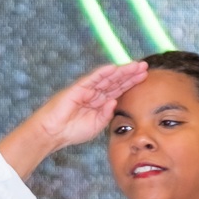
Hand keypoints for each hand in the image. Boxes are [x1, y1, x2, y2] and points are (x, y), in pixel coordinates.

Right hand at [0, 61, 148, 178]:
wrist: (53, 133)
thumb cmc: (72, 131)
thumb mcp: (96, 125)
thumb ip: (106, 114)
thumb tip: (115, 101)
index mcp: (100, 102)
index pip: (118, 90)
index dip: (131, 83)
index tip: (145, 77)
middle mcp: (95, 93)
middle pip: (116, 81)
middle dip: (130, 74)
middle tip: (145, 67)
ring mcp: (87, 89)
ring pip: (107, 78)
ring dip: (121, 71)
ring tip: (135, 66)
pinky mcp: (78, 88)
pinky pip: (92, 79)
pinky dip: (103, 73)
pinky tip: (114, 68)